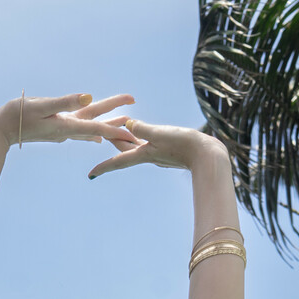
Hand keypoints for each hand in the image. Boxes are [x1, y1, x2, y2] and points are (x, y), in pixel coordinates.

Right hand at [0, 92, 139, 151]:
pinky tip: (97, 136)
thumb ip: (66, 102)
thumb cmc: (19, 114)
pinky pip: (80, 131)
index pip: (98, 126)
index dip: (117, 127)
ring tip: (124, 124)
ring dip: (108, 127)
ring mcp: (63, 132)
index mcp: (67, 125)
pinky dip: (93, 131)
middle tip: (137, 123)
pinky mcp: (57, 130)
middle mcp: (68, 131)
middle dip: (118, 123)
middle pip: (98, 126)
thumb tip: (89, 97)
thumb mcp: (43, 104)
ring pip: (91, 129)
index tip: (134, 130)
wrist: (2, 129)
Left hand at [87, 118, 225, 177]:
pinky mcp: (167, 150)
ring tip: (115, 131)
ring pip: (136, 146)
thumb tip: (127, 123)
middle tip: (97, 135)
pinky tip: (141, 135)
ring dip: (125, 139)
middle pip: (125, 149)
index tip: (90, 175)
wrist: (208, 156)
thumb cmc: (186, 145)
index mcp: (145, 154)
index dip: (103, 167)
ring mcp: (158, 154)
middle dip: (112, 143)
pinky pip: (148, 144)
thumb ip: (144, 129)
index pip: (119, 160)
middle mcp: (149, 155)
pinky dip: (140, 138)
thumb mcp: (162, 134)